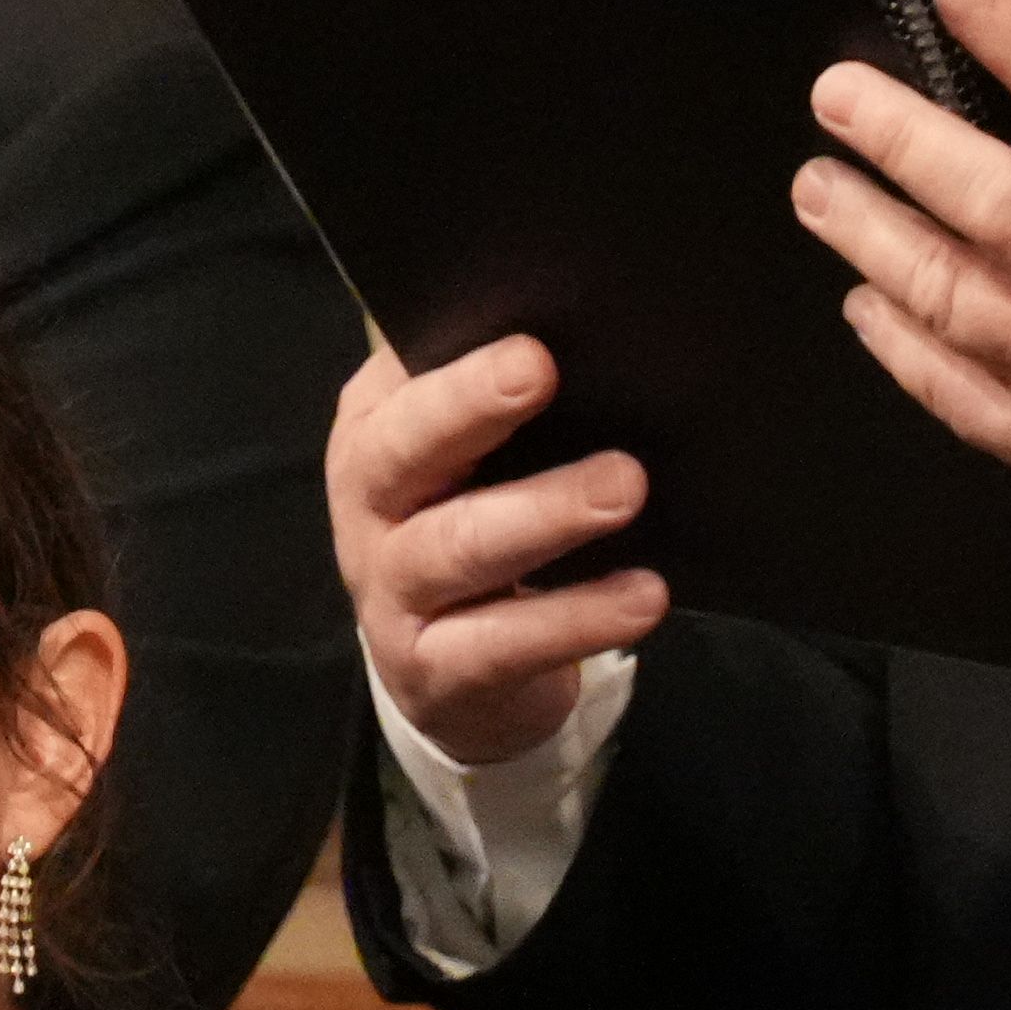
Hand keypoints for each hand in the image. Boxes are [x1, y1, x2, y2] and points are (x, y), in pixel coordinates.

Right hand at [329, 340, 667, 771]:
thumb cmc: (469, 526)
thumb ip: (493, 409)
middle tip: (541, 369)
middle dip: (470, 407)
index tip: (519, 334)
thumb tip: (583, 340)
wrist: (443, 675)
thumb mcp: (464, 463)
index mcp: (373, 432)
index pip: (399, 381)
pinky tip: (642, 595)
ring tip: (624, 486)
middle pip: (406, 451)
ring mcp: (392, 593)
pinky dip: (577, 619)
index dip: (451, 358)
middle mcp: (368, 507)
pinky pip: (505, 643)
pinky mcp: (434, 671)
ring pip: (460, 547)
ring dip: (544, 513)